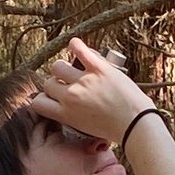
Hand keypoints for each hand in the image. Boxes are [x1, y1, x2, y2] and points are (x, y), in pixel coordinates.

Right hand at [26, 35, 154, 154]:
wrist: (136, 123)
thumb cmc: (114, 130)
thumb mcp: (84, 129)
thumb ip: (70, 116)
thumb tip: (63, 106)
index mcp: (65, 114)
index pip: (38, 102)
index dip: (43, 98)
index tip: (51, 97)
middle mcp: (70, 97)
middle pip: (48, 82)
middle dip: (55, 83)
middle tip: (67, 84)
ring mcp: (84, 81)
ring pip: (58, 66)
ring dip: (63, 67)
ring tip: (72, 68)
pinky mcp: (98, 68)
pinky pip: (80, 49)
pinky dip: (76, 45)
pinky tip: (75, 45)